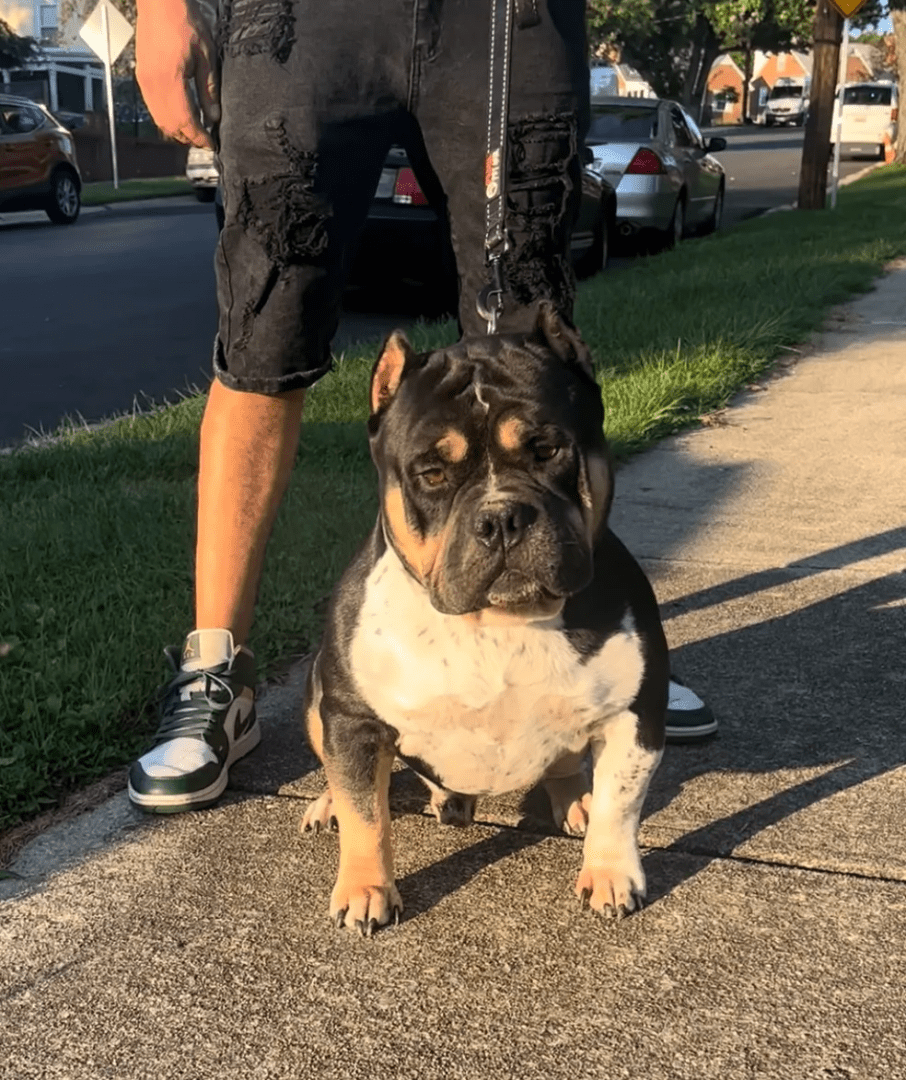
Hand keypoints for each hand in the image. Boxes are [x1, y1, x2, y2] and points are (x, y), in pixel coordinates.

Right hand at [136, 0, 219, 147]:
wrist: (159, 2)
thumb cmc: (184, 22)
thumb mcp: (206, 56)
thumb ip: (209, 90)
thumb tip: (214, 117)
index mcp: (170, 80)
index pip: (186, 120)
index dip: (199, 136)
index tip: (211, 144)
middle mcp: (153, 84)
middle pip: (170, 125)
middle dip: (188, 138)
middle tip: (205, 141)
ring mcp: (144, 81)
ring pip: (159, 119)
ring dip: (177, 131)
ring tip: (194, 132)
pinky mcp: (141, 76)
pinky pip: (152, 107)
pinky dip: (166, 118)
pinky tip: (180, 117)